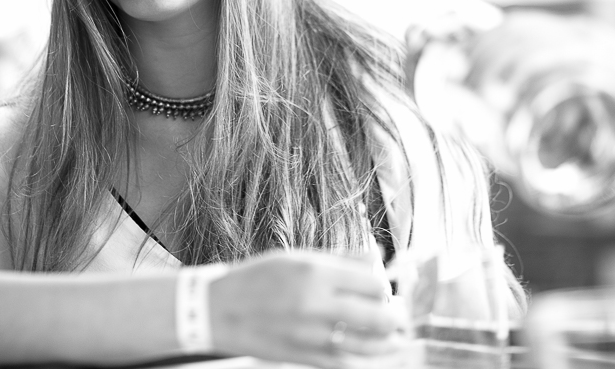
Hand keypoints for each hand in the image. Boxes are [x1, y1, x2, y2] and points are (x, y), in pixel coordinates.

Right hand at [210, 251, 407, 368]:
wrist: (218, 311)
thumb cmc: (257, 278)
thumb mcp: (297, 257)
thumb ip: (340, 258)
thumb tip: (378, 255)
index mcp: (314, 273)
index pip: (373, 282)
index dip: (383, 285)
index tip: (381, 286)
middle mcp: (315, 305)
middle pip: (379, 316)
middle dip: (395, 316)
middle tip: (397, 313)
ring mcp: (311, 336)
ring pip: (369, 346)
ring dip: (387, 341)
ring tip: (392, 336)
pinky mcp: (305, 358)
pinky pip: (347, 363)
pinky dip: (363, 357)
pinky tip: (369, 350)